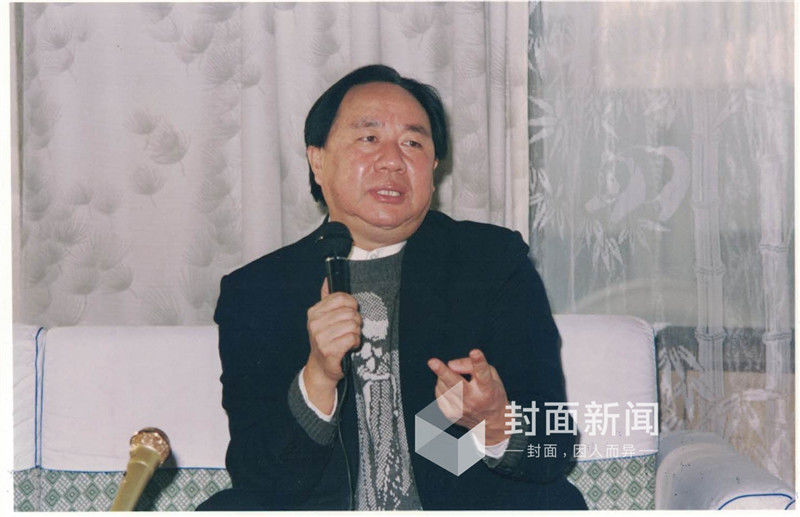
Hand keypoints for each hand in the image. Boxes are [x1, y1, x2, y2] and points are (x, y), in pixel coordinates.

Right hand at [303, 278, 360, 412]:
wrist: (321, 368)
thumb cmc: (327, 341)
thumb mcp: (324, 319)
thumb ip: (327, 299)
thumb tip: (328, 279)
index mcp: (314, 312)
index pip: (341, 298)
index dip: (352, 304)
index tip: (351, 312)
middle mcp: (315, 324)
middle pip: (349, 312)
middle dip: (356, 321)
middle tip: (352, 329)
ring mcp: (320, 338)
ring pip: (353, 325)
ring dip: (356, 333)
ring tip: (350, 338)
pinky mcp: (329, 351)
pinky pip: (352, 338)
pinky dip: (356, 342)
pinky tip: (351, 346)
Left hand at [427, 349, 510, 445]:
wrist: (491, 422)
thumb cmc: (491, 392)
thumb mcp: (491, 375)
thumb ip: (474, 365)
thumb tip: (450, 364)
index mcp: (488, 389)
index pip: (483, 374)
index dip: (478, 362)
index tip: (474, 352)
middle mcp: (474, 400)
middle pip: (457, 384)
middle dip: (443, 372)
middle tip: (432, 362)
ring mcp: (461, 409)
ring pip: (444, 386)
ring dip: (444, 376)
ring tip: (454, 375)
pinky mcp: (451, 414)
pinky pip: (439, 393)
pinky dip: (442, 386)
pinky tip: (452, 388)